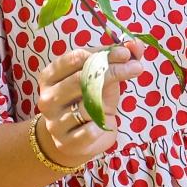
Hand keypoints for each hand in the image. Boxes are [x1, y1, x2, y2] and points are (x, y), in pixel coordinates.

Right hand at [32, 42, 145, 168]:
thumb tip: (138, 44)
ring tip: (109, 106)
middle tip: (137, 67)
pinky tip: (102, 125)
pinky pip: (91, 130)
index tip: (125, 53)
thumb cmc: (90, 101)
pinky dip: (103, 126)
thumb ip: (118, 59)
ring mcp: (54, 122)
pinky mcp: (66, 142)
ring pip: (88, 105)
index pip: (76, 58)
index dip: (103, 53)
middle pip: (82, 79)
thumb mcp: (102, 77)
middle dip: (113, 70)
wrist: (79, 139)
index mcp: (50, 76)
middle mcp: (48, 97)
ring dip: (107, 103)